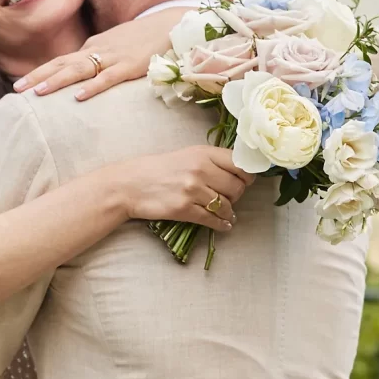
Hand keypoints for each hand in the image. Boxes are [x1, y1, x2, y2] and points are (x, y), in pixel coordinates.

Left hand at [17, 5, 189, 100]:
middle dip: (38, 75)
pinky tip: (78, 97)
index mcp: (93, 47)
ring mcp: (113, 57)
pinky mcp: (131, 66)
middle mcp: (98, 50)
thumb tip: (80, 75)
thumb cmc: (143, 38)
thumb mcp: (115, 46)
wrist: (171, 24)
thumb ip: (98, 58)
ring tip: (37, 93)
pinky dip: (92, 87)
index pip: (61, 61)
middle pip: (62, 63)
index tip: (20, 85)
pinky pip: (108, 78)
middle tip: (16, 89)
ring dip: (56, 81)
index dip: (40, 72)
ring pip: (79, 69)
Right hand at [115, 145, 252, 233]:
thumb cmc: (159, 169)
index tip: (245, 181)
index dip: (247, 175)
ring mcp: (192, 190)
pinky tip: (223, 225)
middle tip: (229, 198)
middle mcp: (200, 170)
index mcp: (203, 153)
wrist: (131, 184)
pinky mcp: (184, 209)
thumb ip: (212, 161)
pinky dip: (221, 224)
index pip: (239, 165)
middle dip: (237, 195)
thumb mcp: (187, 155)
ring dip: (228, 212)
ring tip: (224, 212)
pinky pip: (212, 220)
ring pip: (226, 205)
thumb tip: (240, 173)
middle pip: (236, 187)